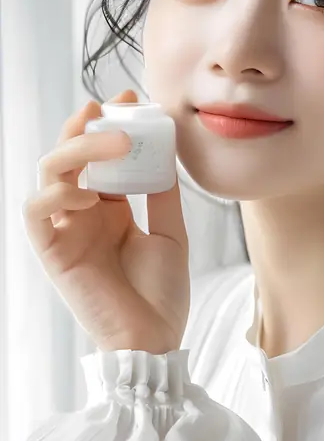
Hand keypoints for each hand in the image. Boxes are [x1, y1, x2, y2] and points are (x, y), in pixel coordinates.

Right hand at [22, 90, 189, 353]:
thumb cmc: (160, 295)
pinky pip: (36, 210)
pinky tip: (90, 192)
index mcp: (108, 208)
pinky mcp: (51, 251)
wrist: (155, 340)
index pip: (97, 155)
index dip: (108, 124)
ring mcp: (64, 230)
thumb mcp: (170, 233)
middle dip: (88, 125)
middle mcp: (81, 214)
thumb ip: (162, 193)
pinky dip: (57, 191)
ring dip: (79, 148)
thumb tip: (165, 148)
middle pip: (69, 154)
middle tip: (117, 110)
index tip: (131, 100)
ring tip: (117, 143)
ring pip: (49, 171)